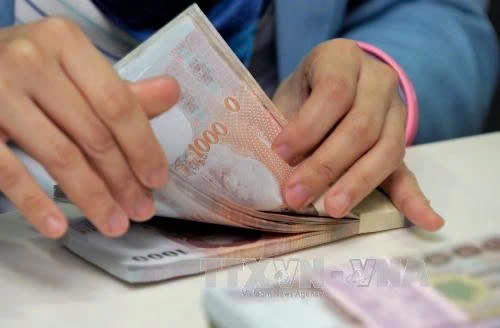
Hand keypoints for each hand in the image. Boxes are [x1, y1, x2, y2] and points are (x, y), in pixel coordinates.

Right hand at [0, 18, 179, 238]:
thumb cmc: (28, 68)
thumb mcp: (72, 67)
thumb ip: (120, 88)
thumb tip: (172, 93)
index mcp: (65, 43)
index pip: (117, 103)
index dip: (142, 146)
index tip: (156, 179)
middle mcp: (31, 62)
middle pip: (93, 134)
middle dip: (123, 180)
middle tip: (140, 210)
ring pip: (59, 156)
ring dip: (92, 198)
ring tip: (114, 224)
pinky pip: (9, 172)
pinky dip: (35, 203)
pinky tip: (58, 227)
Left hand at [272, 38, 443, 230]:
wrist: (331, 86)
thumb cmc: (302, 94)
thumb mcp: (288, 96)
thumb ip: (286, 127)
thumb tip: (272, 172)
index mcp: (342, 58)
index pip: (334, 91)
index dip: (308, 126)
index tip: (280, 153)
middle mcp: (377, 80)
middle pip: (360, 126)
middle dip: (325, 165)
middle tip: (295, 195)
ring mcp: (396, 111)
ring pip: (386, 149)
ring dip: (357, 183)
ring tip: (332, 209)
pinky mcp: (401, 142)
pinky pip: (409, 170)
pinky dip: (416, 199)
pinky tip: (428, 221)